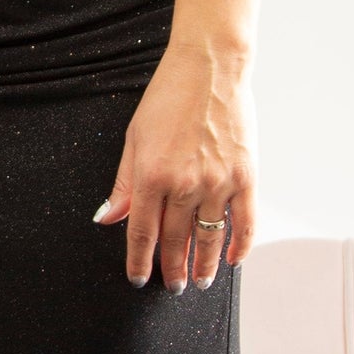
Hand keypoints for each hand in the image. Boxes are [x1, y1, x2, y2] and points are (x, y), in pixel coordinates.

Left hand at [93, 43, 257, 289]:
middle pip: (175, 241)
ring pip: (209, 238)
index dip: (139, 261)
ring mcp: (218, 182)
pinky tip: (232, 260)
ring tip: (200, 281)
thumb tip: (108, 219)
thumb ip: (123, 184)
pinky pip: (244, 222)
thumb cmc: (168, 98)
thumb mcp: (134, 139)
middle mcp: (184, 184)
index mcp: (151, 176)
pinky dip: (240, 246)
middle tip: (172, 285)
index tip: (139, 278)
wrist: (209, 68)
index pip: (142, 233)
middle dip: (172, 269)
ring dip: (203, 265)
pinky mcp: (245, 175)